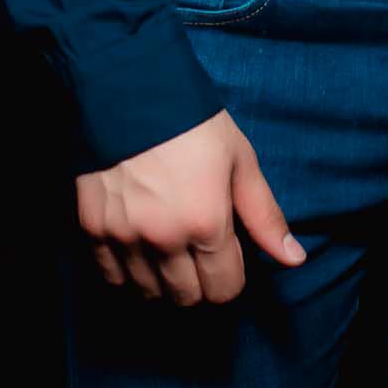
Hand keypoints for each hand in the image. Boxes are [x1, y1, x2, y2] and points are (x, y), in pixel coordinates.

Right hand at [75, 110, 306, 306]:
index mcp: (206, 223)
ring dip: (164, 282)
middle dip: (200, 285)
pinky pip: (111, 277)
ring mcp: (123, 237)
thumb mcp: (241, 162)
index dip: (231, 279)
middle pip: (186, 298)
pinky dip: (128, 273)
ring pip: (148, 293)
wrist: (126, 89)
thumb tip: (294, 259)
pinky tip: (140, 252)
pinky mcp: (92, 228)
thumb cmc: (193, 124)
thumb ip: (264, 216)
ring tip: (171, 254)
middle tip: (200, 258)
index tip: (228, 260)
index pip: (224, 289)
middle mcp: (163, 239)